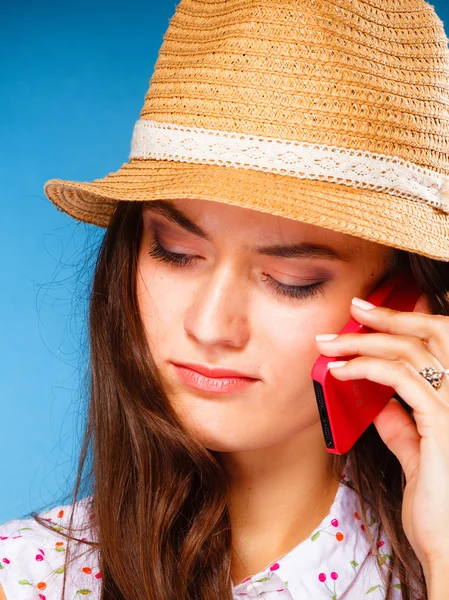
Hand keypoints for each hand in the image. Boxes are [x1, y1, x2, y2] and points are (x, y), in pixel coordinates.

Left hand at [315, 294, 448, 585]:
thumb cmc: (440, 510)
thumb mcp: (419, 458)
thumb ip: (404, 427)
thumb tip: (381, 402)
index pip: (442, 343)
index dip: (410, 322)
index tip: (373, 315)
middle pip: (435, 332)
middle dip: (392, 315)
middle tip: (354, 308)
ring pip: (412, 350)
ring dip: (365, 340)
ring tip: (331, 342)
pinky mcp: (443, 422)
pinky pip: (400, 377)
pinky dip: (365, 367)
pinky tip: (340, 370)